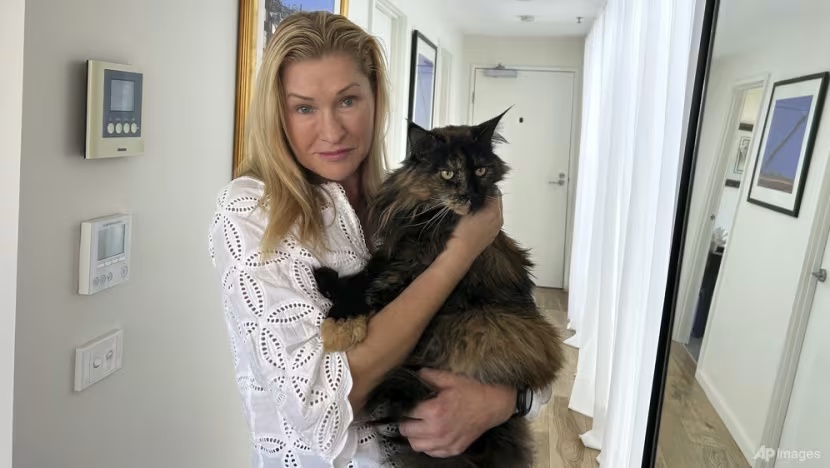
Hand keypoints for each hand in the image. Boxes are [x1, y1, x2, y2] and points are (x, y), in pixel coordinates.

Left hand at [398, 368, 514, 457]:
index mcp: (435, 411)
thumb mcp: (450, 379)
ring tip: (418, 425)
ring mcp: (446, 442)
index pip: (406, 413)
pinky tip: (431, 434)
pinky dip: (427, 445)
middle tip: (410, 414)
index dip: (404, 407)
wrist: (493, 405)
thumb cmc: (472, 391)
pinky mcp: (453, 449)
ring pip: (416, 445)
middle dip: (406, 421)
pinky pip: (431, 452)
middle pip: (407, 431)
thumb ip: (429, 376)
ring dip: (414, 435)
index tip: (405, 404)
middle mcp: (438, 430)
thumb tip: (414, 374)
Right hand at [447, 189, 503, 259]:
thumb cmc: (462, 232)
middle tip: (476, 194)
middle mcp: (499, 219)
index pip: (496, 192)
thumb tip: (478, 190)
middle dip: (488, 196)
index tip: (478, 185)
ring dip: (487, 206)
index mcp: (495, 212)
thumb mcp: (466, 209)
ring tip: (474, 205)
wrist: (461, 252)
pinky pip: (492, 221)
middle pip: (497, 201)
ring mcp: (496, 228)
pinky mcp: (492, 235)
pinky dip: (486, 216)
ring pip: (495, 211)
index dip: (487, 187)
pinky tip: (475, 218)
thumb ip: (476, 198)